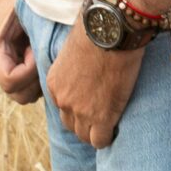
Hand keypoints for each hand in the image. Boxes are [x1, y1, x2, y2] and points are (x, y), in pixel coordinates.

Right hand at [0, 0, 40, 103]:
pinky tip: (44, 53)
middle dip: (37, 79)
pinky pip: (29, 84)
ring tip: (45, 53)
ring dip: (39, 79)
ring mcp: (4, 67)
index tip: (38, 50)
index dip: (30, 70)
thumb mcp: (29, 13)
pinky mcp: (14, 66)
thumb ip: (37, 36)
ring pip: (25, 93)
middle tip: (45, 54)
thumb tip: (52, 58)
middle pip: (19, 94)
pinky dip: (40, 75)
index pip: (11, 81)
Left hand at [48, 20, 145, 147]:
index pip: (62, 106)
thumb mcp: (74, 48)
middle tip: (101, 113)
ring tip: (110, 122)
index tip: (92, 102)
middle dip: (84, 121)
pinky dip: (108, 137)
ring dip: (96, 131)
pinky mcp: (102, 117)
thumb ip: (75, 64)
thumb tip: (86, 64)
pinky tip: (116, 128)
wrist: (110, 31)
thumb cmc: (96, 30)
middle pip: (70, 124)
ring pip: (84, 135)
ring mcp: (81, 111)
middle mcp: (62, 100)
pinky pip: (100, 141)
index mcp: (54, 83)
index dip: (78, 105)